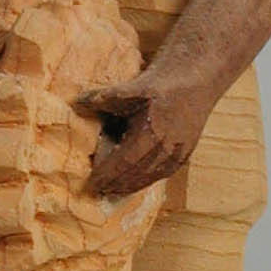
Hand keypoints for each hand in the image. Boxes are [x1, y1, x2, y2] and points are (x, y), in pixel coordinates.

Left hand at [76, 74, 209, 198]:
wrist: (195, 79)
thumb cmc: (161, 83)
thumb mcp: (131, 87)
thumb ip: (103, 98)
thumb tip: (76, 103)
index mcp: (152, 133)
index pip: (125, 162)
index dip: (108, 174)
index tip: (92, 183)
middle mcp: (167, 147)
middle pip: (137, 174)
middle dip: (116, 185)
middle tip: (98, 191)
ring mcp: (178, 152)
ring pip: (151, 176)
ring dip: (130, 186)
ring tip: (112, 190)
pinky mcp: (185, 153)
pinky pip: (163, 173)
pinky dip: (146, 180)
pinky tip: (134, 182)